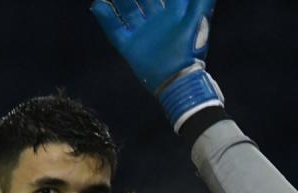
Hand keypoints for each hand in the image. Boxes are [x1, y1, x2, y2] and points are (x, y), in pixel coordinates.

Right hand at [92, 0, 221, 130]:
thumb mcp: (196, 16)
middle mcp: (154, 22)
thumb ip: (199, 0)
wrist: (178, 79)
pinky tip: (98, 4)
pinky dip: (105, 17)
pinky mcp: (129, 47)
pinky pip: (114, 29)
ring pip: (127, 9)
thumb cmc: (189, 48)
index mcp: (170, 13)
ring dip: (119, 0)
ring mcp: (141, 34)